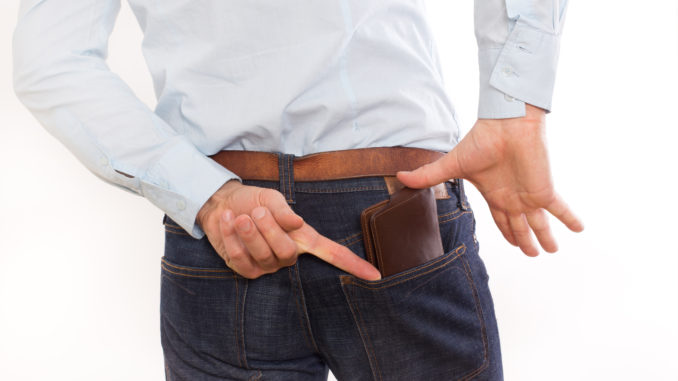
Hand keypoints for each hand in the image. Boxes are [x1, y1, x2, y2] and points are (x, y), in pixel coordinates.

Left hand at [196, 180, 381, 279]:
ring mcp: (267, 265)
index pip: (332, 253)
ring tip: (241, 216)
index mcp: (303, 237)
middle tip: (257, 212)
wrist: (222, 205)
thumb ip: (282, 210)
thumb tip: (297, 222)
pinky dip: (231, 238)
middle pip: (287, 254)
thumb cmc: (252, 201)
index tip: (375, 274)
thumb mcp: (270, 198)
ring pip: (263, 257)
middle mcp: (289, 254)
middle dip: (269, 231)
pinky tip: (228, 222)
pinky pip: (241, 259)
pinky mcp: (246, 270)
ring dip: (249, 233)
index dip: (352, 264)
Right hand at [397, 104, 582, 255]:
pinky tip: (580, 229)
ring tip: (551, 251)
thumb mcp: (453, 164)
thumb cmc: (480, 140)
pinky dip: (570, 219)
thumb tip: (400, 178)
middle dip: (526, 240)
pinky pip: (561, 209)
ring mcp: (530, 195)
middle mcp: (513, 197)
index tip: (515, 244)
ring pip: (539, 223)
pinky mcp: (545, 190)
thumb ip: (430, 175)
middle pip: (520, 225)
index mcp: (494, 194)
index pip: (501, 219)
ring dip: (546, 237)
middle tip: (534, 255)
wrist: (506, 122)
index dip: (507, 233)